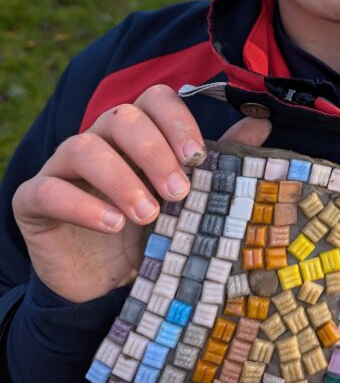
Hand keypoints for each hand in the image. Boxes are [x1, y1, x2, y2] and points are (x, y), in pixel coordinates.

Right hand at [12, 85, 270, 303]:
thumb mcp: (191, 199)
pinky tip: (112, 225)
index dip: (177, 121)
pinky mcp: (34, 198)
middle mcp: (99, 138)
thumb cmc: (152, 231)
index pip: (154, 99)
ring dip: (121, 179)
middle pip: (121, 116)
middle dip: (154, 152)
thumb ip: (221, 161)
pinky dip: (82, 204)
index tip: (198, 158)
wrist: (106, 282)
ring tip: (148, 215)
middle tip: (179, 193)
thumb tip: (262, 122)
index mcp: (138, 131)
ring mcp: (63, 165)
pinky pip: (49, 188)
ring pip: (84, 147)